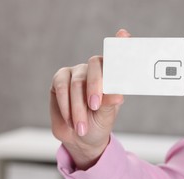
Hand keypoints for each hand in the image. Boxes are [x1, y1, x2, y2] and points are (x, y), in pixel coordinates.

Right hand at [50, 29, 130, 169]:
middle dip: (95, 87)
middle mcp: (96, 70)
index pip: (117, 57)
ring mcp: (77, 72)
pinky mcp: (60, 79)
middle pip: (95, 65)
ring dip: (78, 107)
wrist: (81, 138)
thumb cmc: (99, 123)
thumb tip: (118, 95)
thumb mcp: (107, 116)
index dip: (121, 44)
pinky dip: (65, 104)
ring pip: (77, 83)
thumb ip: (110, 103)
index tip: (124, 34)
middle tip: (95, 107)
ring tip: (82, 127)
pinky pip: (61, 86)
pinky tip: (70, 119)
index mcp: (112, 75)